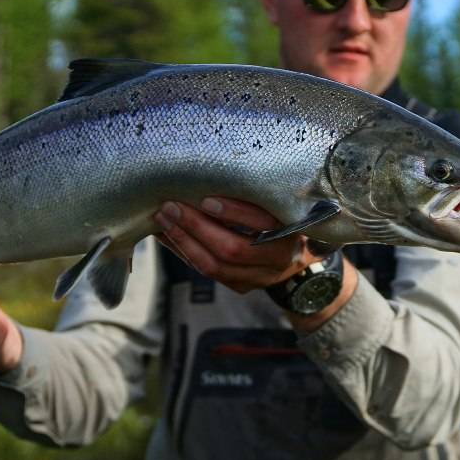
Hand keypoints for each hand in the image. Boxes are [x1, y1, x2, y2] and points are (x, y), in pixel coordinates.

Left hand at [153, 197, 356, 329]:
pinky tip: (168, 236)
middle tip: (170, 207)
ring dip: (183, 242)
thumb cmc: (281, 215)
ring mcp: (260, 277)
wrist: (297, 255)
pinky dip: (185, 253)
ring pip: (215, 267)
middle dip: (196, 227)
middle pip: (232, 249)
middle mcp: (278, 258)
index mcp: (292, 230)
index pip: (263, 223)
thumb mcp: (278, 201)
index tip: (205, 199)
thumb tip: (210, 172)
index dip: (233, 213)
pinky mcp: (242, 287)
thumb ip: (255, 191)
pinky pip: (208, 273)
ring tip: (163, 220)